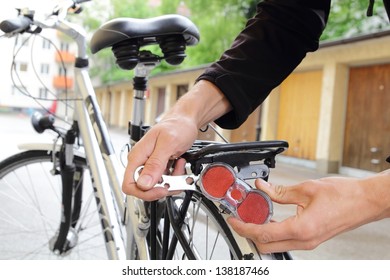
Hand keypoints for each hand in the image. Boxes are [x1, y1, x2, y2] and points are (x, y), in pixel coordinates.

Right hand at [122, 116, 197, 200]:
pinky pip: (164, 180)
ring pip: (156, 186)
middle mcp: (141, 162)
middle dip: (163, 186)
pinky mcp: (158, 166)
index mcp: (137, 156)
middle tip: (176, 177)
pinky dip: (175, 176)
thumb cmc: (176, 126)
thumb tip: (143, 183)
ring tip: (179, 165)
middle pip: (144, 188)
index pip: (129, 185)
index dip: (144, 192)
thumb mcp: (168, 144)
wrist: (184, 120)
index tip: (161, 190)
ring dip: (172, 180)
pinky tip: (178, 164)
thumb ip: (155, 164)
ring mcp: (149, 165)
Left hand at [228, 171, 389, 252]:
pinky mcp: (311, 239)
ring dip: (261, 234)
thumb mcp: (306, 189)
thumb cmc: (343, 196)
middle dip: (249, 234)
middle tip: (241, 218)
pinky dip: (274, 233)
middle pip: (266, 246)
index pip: (263, 234)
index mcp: (301, 229)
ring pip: (276, 246)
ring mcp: (308, 243)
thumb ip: (280, 191)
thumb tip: (262, 187)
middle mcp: (304, 241)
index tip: (234, 220)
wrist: (365, 201)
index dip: (244, 228)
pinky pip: (286, 241)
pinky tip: (270, 219)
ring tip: (253, 217)